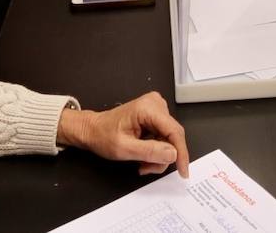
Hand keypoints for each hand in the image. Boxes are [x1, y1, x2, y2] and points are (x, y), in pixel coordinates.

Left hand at [57, 92, 189, 177]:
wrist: (92, 129)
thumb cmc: (103, 136)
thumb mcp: (124, 149)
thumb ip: (149, 151)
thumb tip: (173, 154)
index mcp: (148, 108)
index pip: (174, 131)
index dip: (181, 153)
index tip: (183, 171)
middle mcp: (155, 104)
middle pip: (172, 136)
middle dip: (163, 156)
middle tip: (147, 168)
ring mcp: (156, 108)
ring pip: (169, 139)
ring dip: (158, 155)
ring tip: (142, 163)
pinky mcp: (155, 115)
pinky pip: (164, 136)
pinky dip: (156, 150)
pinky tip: (144, 155)